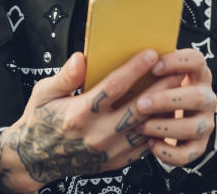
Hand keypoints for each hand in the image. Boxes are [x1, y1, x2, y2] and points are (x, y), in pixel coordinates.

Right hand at [0, 49, 179, 192]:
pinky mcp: (115, 162)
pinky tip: (166, 114)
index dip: (135, 68)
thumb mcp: (43, 93)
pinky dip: (157, 130)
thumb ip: (65, 76)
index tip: (151, 53)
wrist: (37, 159)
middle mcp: (97, 133)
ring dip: (164, 109)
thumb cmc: (41, 121)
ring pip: (146, 128)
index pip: (114, 86)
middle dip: (161, 87)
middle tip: (177, 70)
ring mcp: (108, 151)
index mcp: (79, 113)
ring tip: (178, 91)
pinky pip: (143, 145)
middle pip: (138, 107)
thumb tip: (80, 58)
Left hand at [134, 48, 216, 165]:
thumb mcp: (161, 75)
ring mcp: (205, 123)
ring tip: (141, 127)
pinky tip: (151, 145)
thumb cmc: (161, 89)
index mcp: (197, 74)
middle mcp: (207, 97)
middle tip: (141, 104)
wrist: (181, 118)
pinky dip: (169, 152)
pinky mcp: (199, 146)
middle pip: (197, 97)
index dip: (177, 62)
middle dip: (167, 101)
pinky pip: (188, 154)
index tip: (153, 67)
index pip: (197, 60)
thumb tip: (127, 56)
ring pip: (193, 127)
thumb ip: (151, 66)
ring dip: (164, 127)